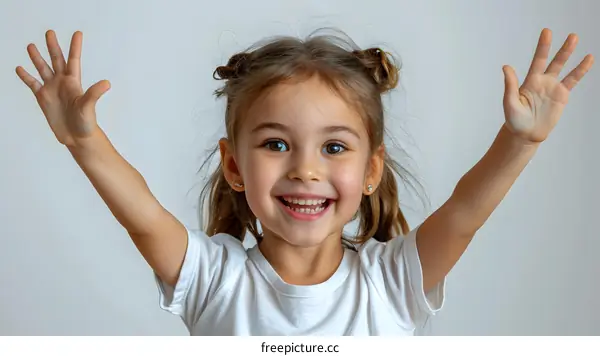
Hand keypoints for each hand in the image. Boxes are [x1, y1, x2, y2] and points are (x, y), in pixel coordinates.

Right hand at [16, 30, 109, 146]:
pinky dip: (26, 76)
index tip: (78, 33)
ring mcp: (52, 89)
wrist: (77, 137)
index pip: (74, 60)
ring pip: (43, 69)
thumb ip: (94, 93)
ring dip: (37, 58)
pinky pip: (32, 83)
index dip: (75, 46)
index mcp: (74, 82)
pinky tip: (20, 68)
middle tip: (50, 32)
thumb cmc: (86, 122)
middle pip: (57, 60)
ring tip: (31, 45)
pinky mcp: (43, 98)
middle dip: (53, 46)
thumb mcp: (89, 106)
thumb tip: (107, 83)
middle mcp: (62, 83)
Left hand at [502, 28, 593, 143]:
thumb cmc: (514, 120)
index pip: (538, 60)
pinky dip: (581, 70)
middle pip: (553, 60)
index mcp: (529, 81)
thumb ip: (510, 85)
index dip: (543, 46)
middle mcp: (542, 81)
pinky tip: (588, 59)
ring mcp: (553, 87)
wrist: (526, 134)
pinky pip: (573, 80)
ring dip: (569, 54)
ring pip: (563, 67)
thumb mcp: (509, 102)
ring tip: (575, 39)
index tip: (547, 32)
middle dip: (561, 48)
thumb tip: (506, 67)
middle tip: (572, 35)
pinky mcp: (562, 96)